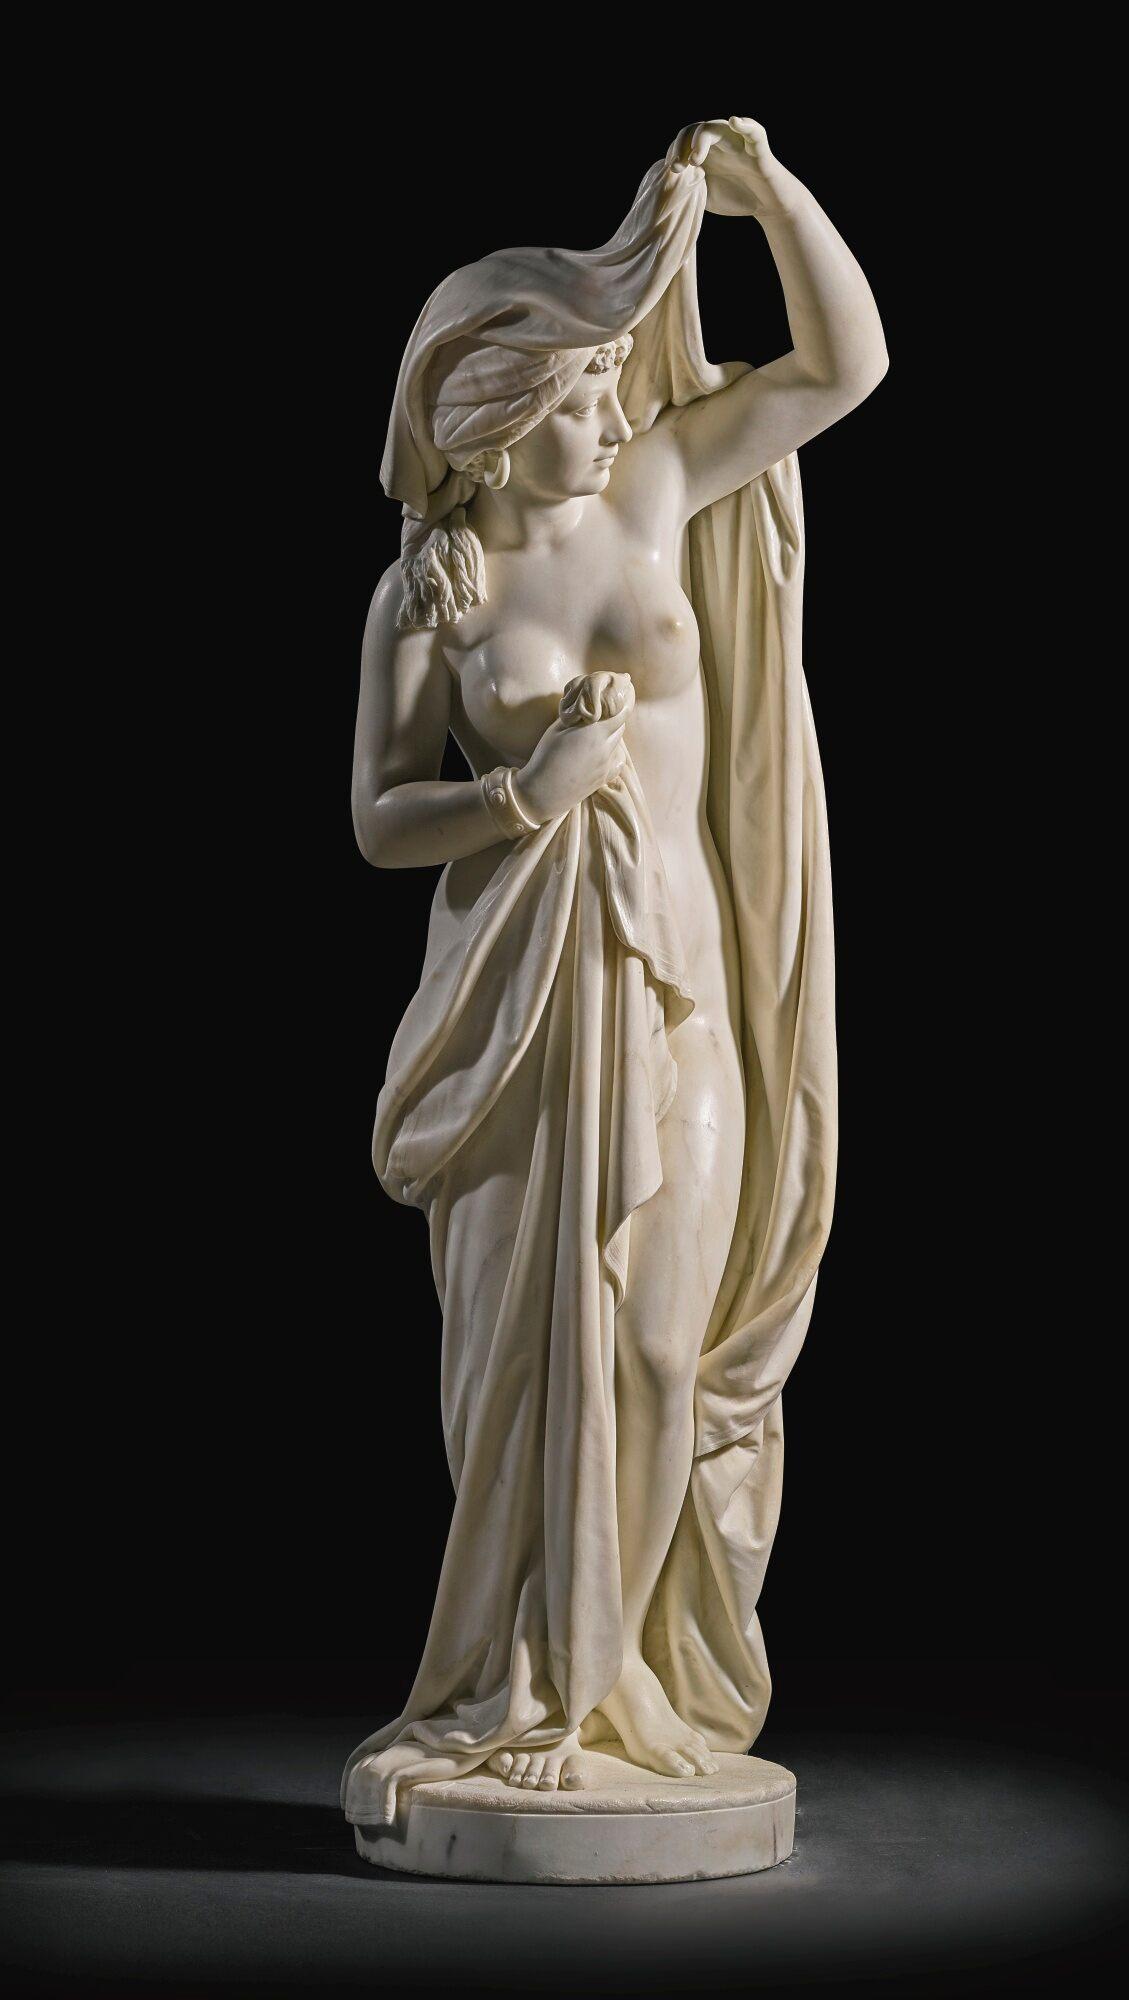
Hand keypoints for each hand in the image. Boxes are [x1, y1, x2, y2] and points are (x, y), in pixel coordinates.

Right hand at [516, 675, 634, 819]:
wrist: (543, 792)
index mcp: (595, 732)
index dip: (625, 698)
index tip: (626, 687)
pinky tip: (598, 752)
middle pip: (620, 725)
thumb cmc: (546, 756)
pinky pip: (615, 760)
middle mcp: (606, 748)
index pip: (621, 710)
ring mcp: (607, 765)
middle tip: (605, 708)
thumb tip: (589, 706)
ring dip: (612, 733)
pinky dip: (611, 752)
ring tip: (596, 731)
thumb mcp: (558, 729)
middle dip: (615, 715)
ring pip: (617, 742)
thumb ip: (578, 716)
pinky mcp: (604, 778)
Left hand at [668, 116, 794, 220]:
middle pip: (694, 130)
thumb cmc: (735, 197)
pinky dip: (744, 124)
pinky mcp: (757, 146)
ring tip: (695, 159)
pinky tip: (734, 121)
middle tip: (676, 168)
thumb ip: (688, 186)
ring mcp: (738, 141)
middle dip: (681, 146)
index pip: (684, 141)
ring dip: (701, 140)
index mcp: (706, 150)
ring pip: (716, 128)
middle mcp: (719, 142)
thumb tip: (667, 184)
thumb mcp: (704, 195)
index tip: (669, 171)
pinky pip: (753, 130)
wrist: (766, 204)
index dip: (674, 152)